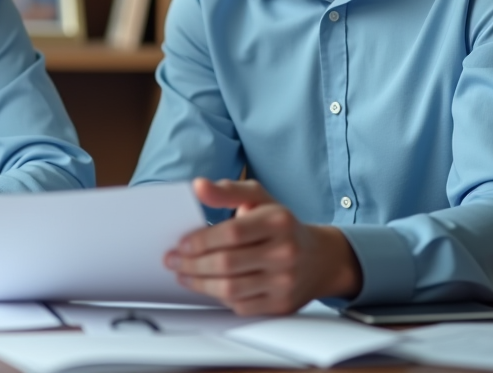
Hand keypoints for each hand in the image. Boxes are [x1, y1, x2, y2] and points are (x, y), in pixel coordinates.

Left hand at [165, 178, 362, 314]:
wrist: (320, 258)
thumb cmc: (281, 225)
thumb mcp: (258, 198)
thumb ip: (227, 191)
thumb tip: (198, 187)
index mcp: (278, 222)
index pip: (231, 233)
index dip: (200, 240)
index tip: (180, 243)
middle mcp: (285, 253)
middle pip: (227, 263)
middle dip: (192, 264)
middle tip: (172, 260)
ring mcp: (284, 282)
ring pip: (231, 289)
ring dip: (199, 283)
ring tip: (183, 274)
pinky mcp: (281, 305)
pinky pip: (240, 306)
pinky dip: (218, 297)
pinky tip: (207, 286)